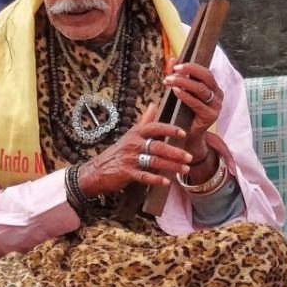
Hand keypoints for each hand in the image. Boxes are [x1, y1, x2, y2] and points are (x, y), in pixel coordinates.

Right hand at [77, 103, 191, 196]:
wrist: (97, 170)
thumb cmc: (118, 151)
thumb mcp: (130, 133)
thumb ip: (144, 121)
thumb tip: (154, 105)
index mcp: (136, 133)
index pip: (155, 127)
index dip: (169, 129)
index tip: (183, 133)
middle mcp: (133, 144)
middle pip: (157, 146)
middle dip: (175, 152)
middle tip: (189, 157)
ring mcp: (129, 158)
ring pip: (154, 161)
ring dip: (171, 166)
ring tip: (185, 169)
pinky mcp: (126, 172)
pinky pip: (143, 176)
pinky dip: (155, 179)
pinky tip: (167, 182)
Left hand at [163, 61, 222, 164]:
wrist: (187, 136)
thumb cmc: (183, 112)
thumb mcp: (180, 91)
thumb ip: (177, 75)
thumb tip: (172, 58)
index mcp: (213, 87)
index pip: (205, 72)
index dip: (192, 67)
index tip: (175, 65)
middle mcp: (218, 95)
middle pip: (206, 77)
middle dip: (189, 71)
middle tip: (172, 71)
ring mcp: (216, 106)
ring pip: (201, 89)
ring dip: (183, 83)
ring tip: (168, 81)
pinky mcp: (211, 117)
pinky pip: (197, 103)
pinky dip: (186, 96)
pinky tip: (175, 91)